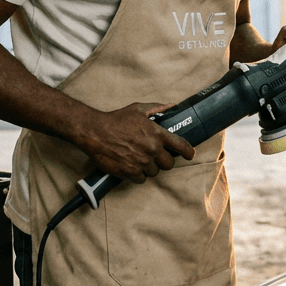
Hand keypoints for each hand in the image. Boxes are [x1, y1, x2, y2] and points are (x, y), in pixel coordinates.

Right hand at [72, 102, 194, 182]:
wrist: (95, 132)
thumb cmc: (116, 119)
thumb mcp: (138, 109)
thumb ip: (157, 108)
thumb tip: (172, 106)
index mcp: (157, 134)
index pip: (181, 146)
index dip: (188, 152)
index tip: (190, 155)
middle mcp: (152, 149)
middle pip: (169, 164)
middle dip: (163, 161)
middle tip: (154, 157)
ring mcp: (142, 162)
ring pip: (154, 172)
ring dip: (149, 168)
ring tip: (139, 159)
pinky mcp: (131, 172)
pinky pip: (141, 179)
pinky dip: (137, 175)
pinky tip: (131, 166)